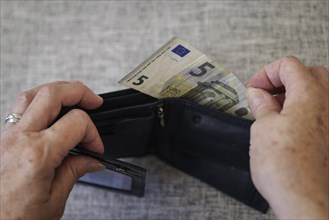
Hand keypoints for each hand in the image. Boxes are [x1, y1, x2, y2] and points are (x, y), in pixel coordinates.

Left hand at [1, 81, 104, 218]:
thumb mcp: (54, 201)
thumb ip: (75, 172)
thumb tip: (91, 160)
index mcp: (37, 155)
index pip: (76, 123)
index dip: (93, 133)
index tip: (96, 148)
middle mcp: (18, 140)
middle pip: (52, 94)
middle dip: (80, 92)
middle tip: (94, 100)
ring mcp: (5, 137)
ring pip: (32, 95)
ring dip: (57, 92)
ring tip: (72, 98)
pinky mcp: (0, 141)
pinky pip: (19, 109)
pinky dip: (39, 103)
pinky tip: (49, 113)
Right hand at [246, 56, 327, 218]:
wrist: (306, 201)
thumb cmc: (286, 168)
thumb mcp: (262, 128)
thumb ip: (261, 105)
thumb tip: (257, 94)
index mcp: (310, 95)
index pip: (289, 65)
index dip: (266, 73)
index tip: (254, 88)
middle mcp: (328, 104)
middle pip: (309, 73)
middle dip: (283, 79)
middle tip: (265, 94)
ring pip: (318, 92)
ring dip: (294, 94)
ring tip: (274, 111)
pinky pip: (320, 111)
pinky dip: (303, 110)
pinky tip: (287, 126)